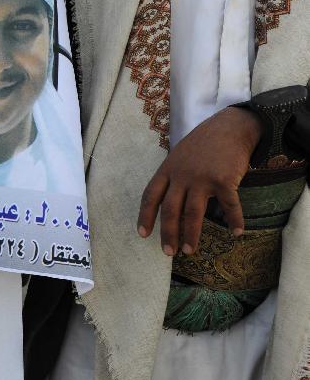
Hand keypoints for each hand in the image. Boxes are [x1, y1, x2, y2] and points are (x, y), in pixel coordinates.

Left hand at [138, 107, 262, 256]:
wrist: (230, 126)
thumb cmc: (203, 143)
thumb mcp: (179, 155)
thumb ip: (172, 176)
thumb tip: (167, 200)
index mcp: (167, 170)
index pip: (150, 196)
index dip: (145, 216)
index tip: (142, 234)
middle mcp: (181, 175)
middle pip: (170, 210)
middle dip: (168, 233)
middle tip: (168, 252)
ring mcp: (202, 178)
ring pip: (193, 213)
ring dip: (191, 234)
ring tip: (190, 250)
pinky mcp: (224, 180)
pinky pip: (229, 205)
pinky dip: (234, 220)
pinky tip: (236, 233)